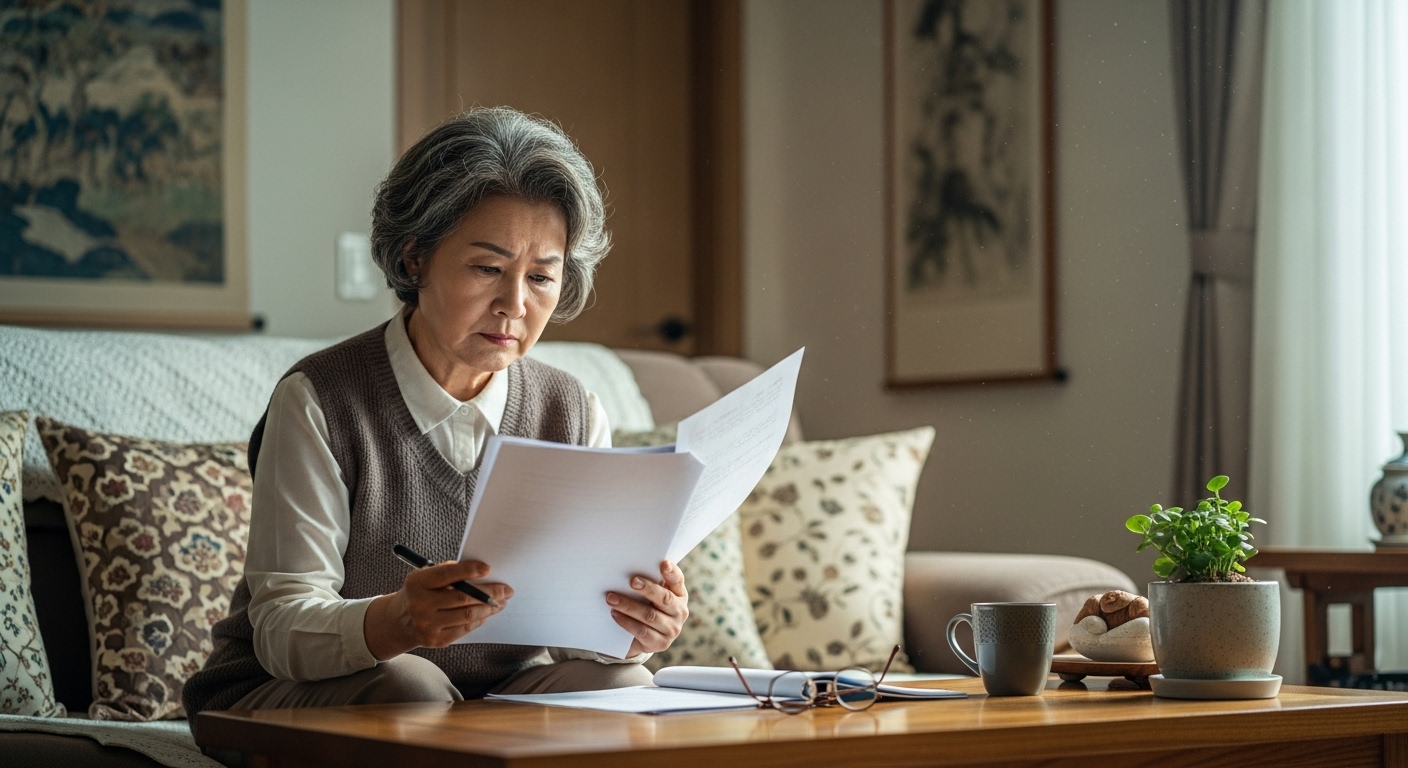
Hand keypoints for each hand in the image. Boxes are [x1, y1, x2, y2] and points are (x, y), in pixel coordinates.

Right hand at [364, 560, 512, 660]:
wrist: (399, 620)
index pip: (447, 574)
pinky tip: (487, 613)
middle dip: (489, 593)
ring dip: (489, 608)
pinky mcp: (435, 640)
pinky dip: (479, 620)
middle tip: (507, 590)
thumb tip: (483, 573)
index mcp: (417, 583)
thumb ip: (449, 573)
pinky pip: (464, 629)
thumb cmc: (421, 592)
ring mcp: (427, 625)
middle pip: (462, 597)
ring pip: (467, 615)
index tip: (488, 568)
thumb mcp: (426, 577)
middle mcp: (419, 605)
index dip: (469, 570)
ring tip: (501, 601)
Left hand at [606, 560, 687, 656]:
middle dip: (647, 589)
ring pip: (650, 615)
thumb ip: (648, 582)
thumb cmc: (647, 608)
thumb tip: (627, 569)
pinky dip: (626, 622)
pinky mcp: (661, 643)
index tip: (663, 562)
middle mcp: (680, 611)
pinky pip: (642, 631)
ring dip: (628, 606)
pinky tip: (614, 614)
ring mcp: (672, 629)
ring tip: (611, 598)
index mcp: (679, 594)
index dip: (672, 572)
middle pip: (664, 598)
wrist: (643, 639)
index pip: (678, 580)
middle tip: (632, 581)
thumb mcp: (651, 595)